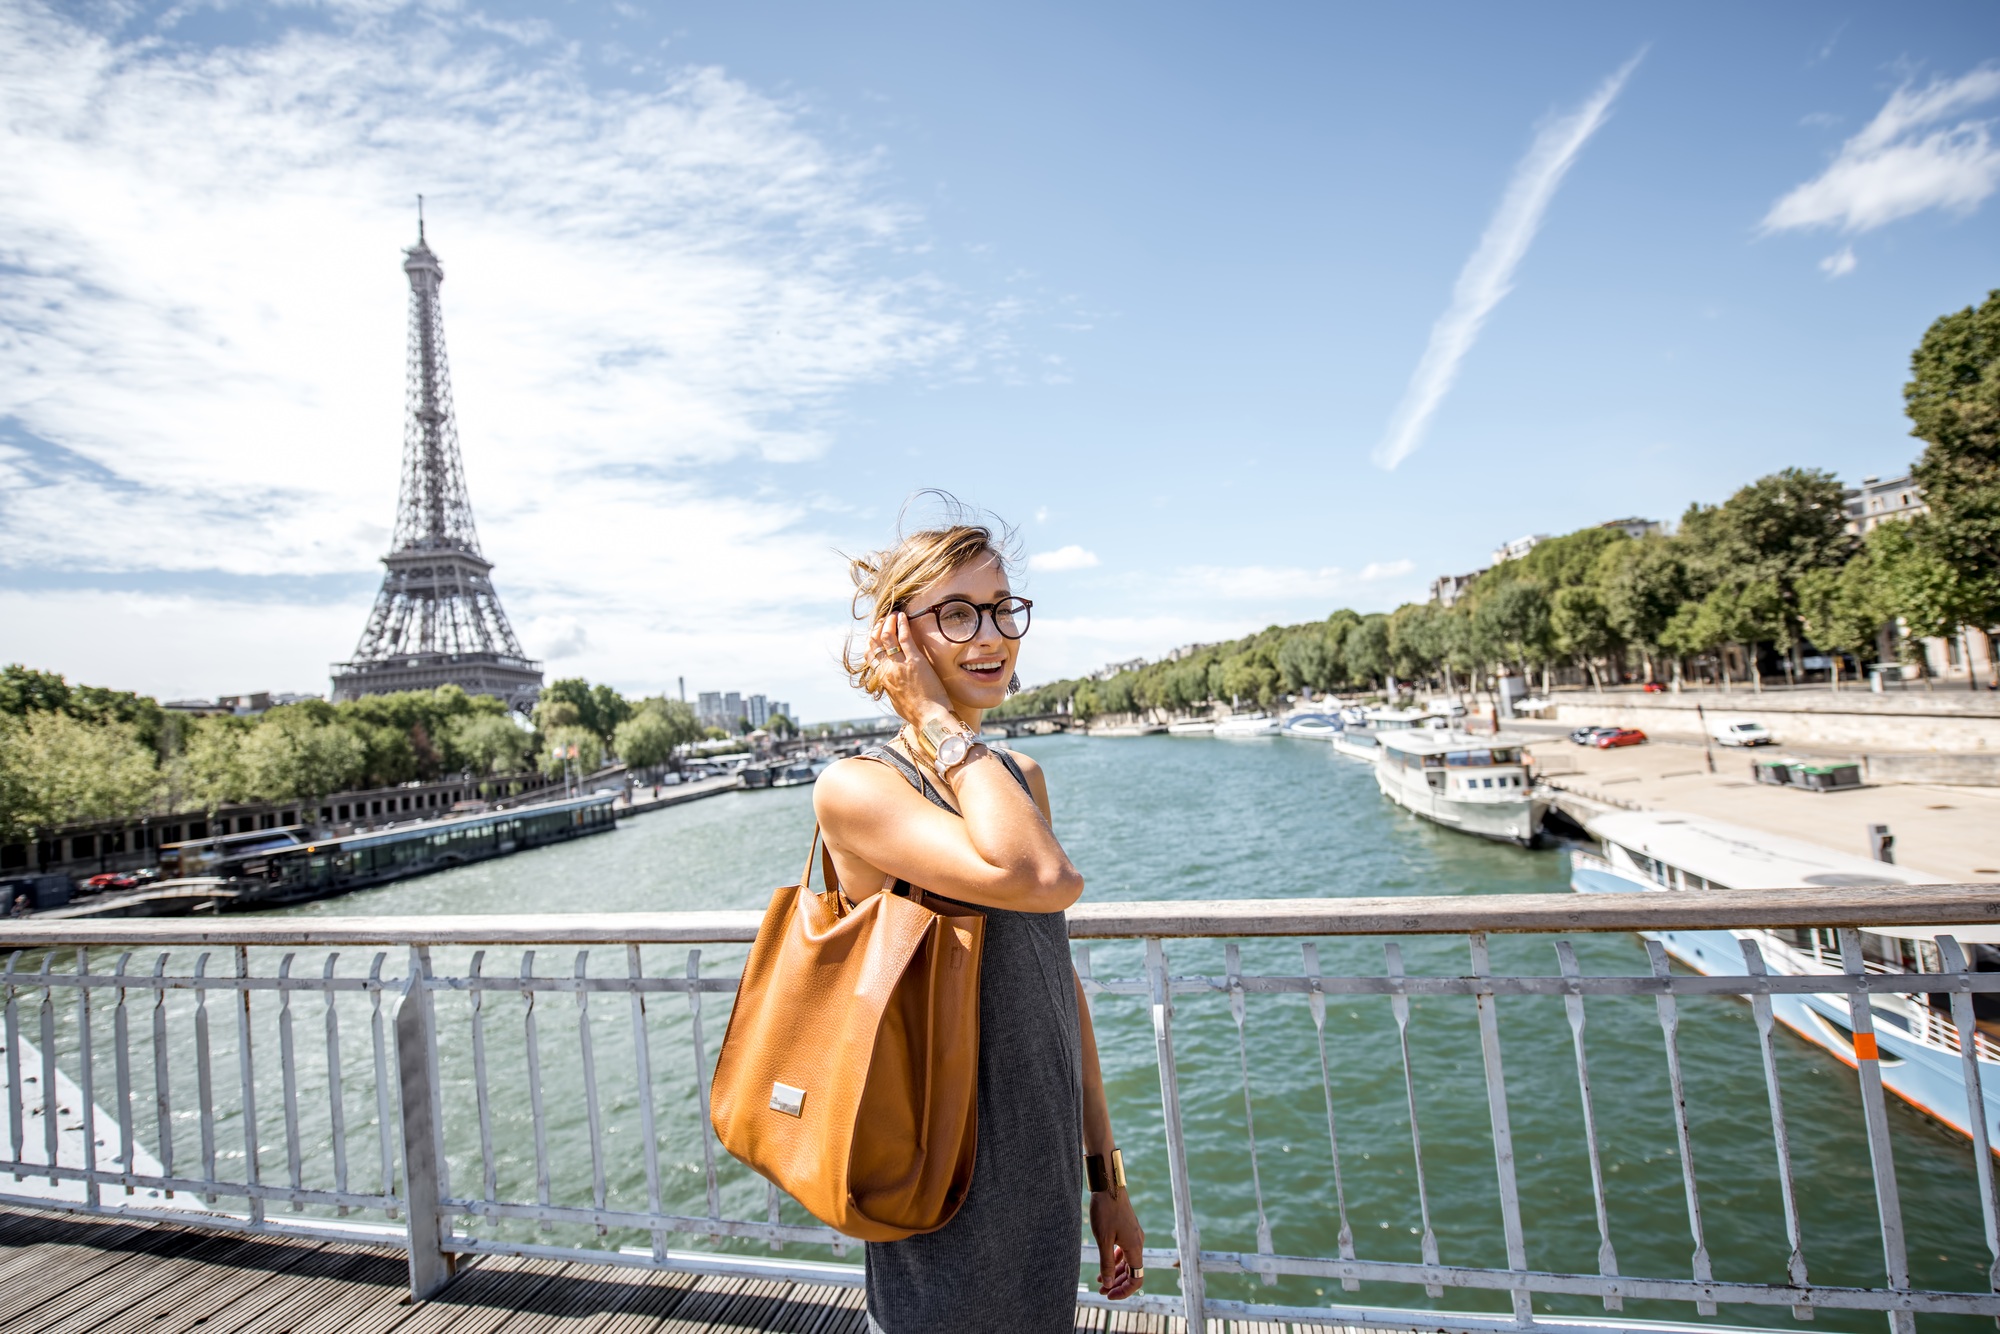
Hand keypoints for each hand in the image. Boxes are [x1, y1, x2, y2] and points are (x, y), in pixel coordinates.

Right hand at [867, 611, 954, 727]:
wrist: (929, 718)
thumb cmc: (916, 713)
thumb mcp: (896, 701)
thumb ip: (891, 688)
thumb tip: (890, 685)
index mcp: (882, 679)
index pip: (870, 655)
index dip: (871, 641)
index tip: (875, 632)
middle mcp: (887, 670)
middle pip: (875, 642)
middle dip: (878, 627)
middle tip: (884, 619)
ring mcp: (900, 664)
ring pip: (887, 636)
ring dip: (889, 622)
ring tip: (894, 614)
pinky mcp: (915, 661)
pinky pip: (905, 637)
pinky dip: (902, 624)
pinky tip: (904, 617)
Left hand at [1089, 1190, 1144, 1299]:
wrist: (1108, 1186)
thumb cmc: (1106, 1211)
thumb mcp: (1103, 1240)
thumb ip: (1106, 1263)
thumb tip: (1108, 1283)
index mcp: (1135, 1248)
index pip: (1137, 1279)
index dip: (1125, 1291)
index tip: (1109, 1294)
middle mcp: (1138, 1243)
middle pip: (1132, 1272)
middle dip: (1118, 1284)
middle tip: (1102, 1290)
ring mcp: (1133, 1236)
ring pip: (1128, 1262)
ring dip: (1116, 1273)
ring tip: (1100, 1281)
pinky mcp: (1127, 1230)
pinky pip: (1124, 1252)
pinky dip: (1115, 1261)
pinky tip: (1104, 1265)